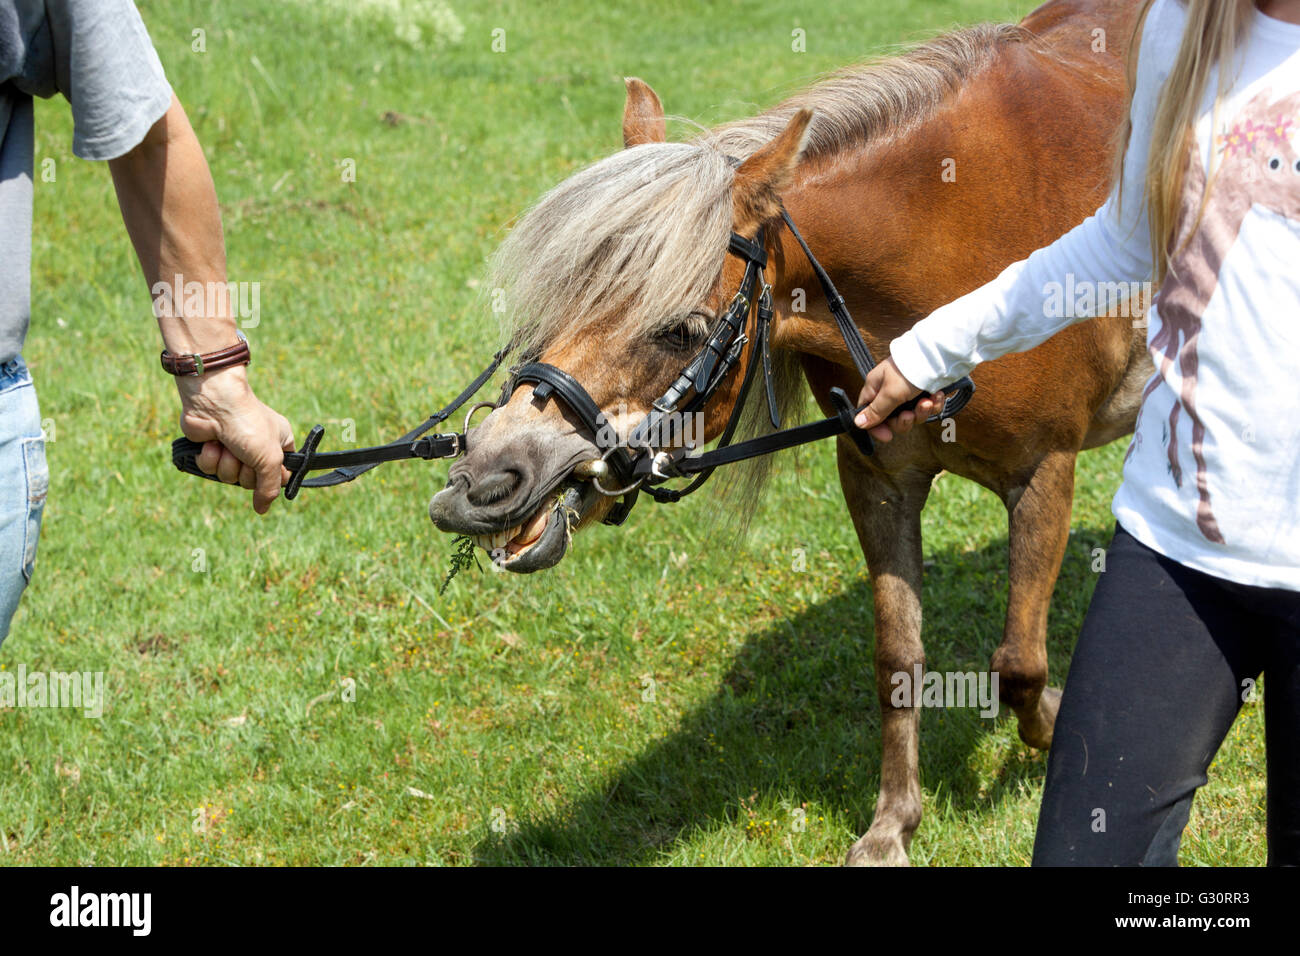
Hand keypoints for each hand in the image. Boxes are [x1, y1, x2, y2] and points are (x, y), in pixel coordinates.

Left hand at [176, 367, 293, 513]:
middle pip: (252, 481)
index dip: (272, 477)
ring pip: (229, 477)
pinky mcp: (212, 448)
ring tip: (227, 445)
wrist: (214, 403)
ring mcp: (233, 449)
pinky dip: (210, 458)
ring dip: (227, 464)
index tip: (267, 470)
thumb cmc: (248, 424)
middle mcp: (257, 448)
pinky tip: (212, 443)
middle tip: (245, 454)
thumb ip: (269, 488)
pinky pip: (210, 469)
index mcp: (279, 444)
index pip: (281, 475)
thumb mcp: (270, 459)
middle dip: (245, 471)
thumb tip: (262, 509)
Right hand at [852, 357, 943, 442]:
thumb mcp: (890, 394)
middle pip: (892, 419)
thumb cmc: (908, 371)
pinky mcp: (924, 392)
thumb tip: (857, 424)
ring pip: (912, 415)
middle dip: (905, 420)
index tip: (888, 436)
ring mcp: (908, 392)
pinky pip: (926, 407)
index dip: (877, 428)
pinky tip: (937, 396)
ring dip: (921, 412)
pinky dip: (933, 405)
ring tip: (927, 401)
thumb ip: (875, 411)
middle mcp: (890, 391)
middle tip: (911, 413)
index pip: (869, 414)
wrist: (937, 355)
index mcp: (875, 389)